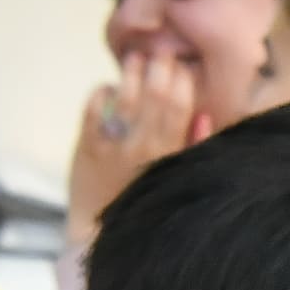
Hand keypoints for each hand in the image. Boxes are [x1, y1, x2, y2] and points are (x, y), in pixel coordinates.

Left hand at [69, 46, 201, 245]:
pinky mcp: (86, 142)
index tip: (183, 68)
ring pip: (125, 94)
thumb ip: (193, 148)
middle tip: (161, 54)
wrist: (100, 235)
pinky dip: (102, 91)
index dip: (183, 80)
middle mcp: (143, 145)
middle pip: (155, 94)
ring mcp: (112, 142)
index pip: (181, 106)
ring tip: (136, 59)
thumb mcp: (179, 179)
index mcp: (170, 154)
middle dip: (160, 67)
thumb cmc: (146, 205)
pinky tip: (110, 87)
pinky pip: (94, 106)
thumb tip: (204, 115)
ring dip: (132, 72)